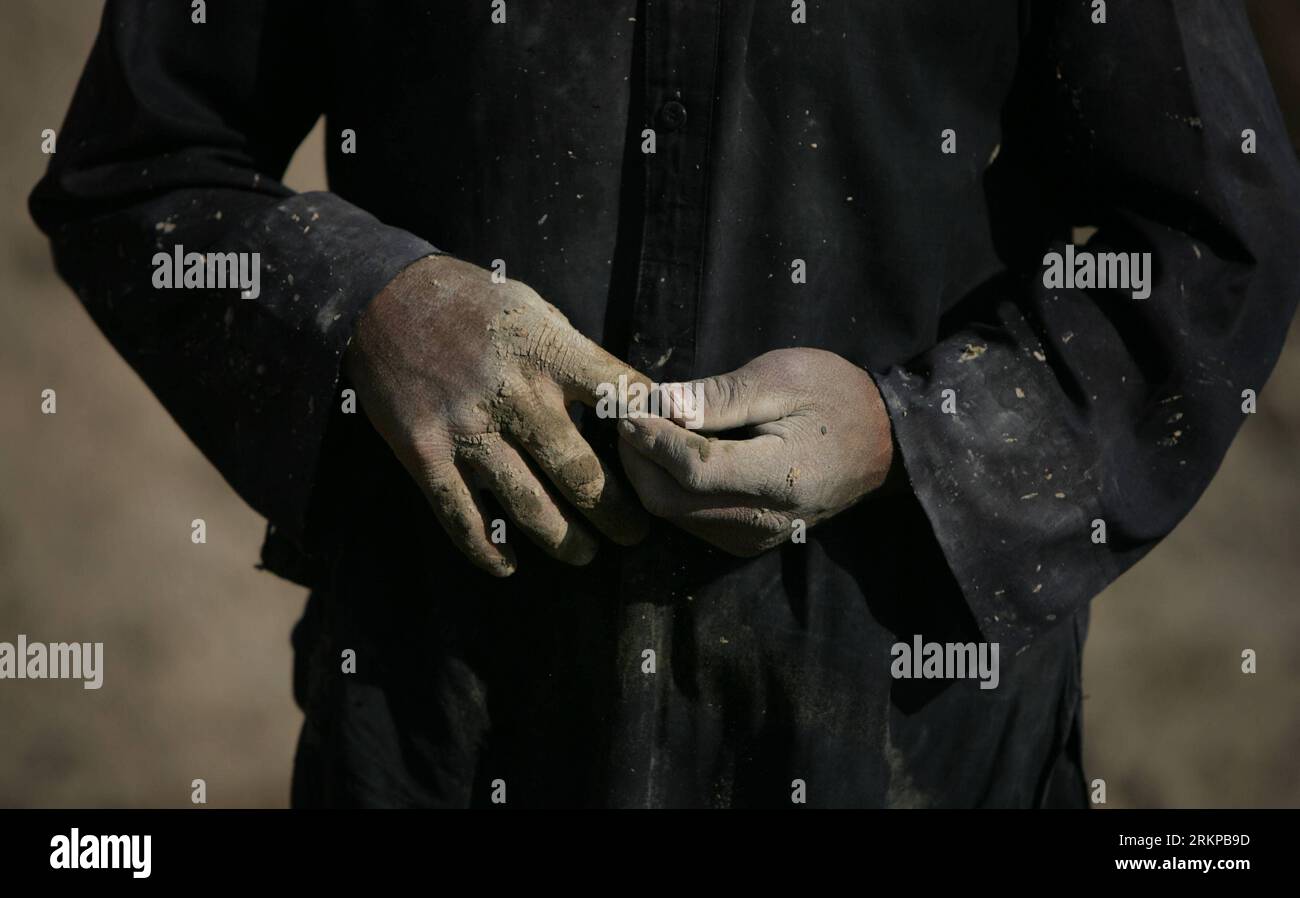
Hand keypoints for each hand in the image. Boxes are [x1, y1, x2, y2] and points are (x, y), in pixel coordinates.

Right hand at [346, 254, 649, 575]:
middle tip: (636, 533)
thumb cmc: (474, 305)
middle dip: (616, 512)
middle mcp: (512, 394)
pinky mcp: (424, 453)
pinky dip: (487, 549)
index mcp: (547, 352)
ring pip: (527, 505)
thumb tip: (631, 404)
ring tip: (586, 554)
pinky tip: (508, 566)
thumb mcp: (535, 311)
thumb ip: (576, 358)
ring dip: (564, 541)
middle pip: (579, 471)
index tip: (668, 460)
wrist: (383, 299)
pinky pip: (461, 516)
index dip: (652, 433)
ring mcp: (466, 428)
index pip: (620, 398)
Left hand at [617, 348, 893, 556]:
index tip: (627, 408)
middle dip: (638, 460)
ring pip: (674, 516)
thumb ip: (719, 397)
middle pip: (670, 501)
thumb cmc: (834, 397)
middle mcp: (764, 519)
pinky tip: (673, 456)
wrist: (882, 443)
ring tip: (648, 432)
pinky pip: (691, 522)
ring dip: (650, 475)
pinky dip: (671, 490)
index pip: (692, 468)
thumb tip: (660, 403)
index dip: (651, 439)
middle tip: (629, 419)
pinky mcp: (750, 541)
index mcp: (778, 476)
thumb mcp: (781, 377)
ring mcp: (756, 537)